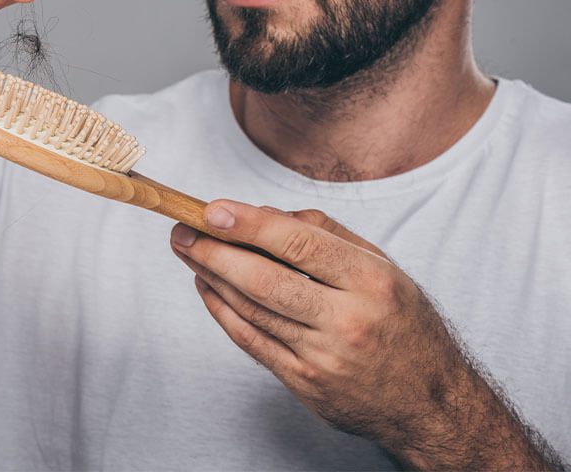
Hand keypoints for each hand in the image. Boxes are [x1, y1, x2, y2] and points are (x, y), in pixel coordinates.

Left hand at [170, 200, 471, 455]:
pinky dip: (223, 313)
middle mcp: (347, 320)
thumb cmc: (404, 325)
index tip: (212, 209)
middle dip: (214, 252)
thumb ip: (329, 235)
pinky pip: (252, 342)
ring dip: (212, 278)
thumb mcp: (385, 268)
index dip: (248, 224)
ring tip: (190, 253)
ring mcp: (323, 358)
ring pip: (251, 311)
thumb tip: (268, 214)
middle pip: (264, 280)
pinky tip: (209, 289)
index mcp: (371, 282)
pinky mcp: (305, 384)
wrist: (428, 402)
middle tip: (182, 232)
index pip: (298, 244)